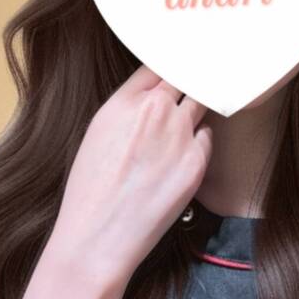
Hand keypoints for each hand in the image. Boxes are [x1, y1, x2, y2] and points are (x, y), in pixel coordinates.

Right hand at [45, 64, 212, 292]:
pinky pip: (207, 137)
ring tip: (177, 131)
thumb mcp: (99, 133)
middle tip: (193, 83)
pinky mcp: (198, 162)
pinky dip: (199, 142)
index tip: (176, 67)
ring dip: (194, 110)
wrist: (99, 236)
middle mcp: (155, 111)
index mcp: (124, 101)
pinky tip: (179, 159)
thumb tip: (155, 93)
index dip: (169, 64)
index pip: (159, 62)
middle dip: (189, 80)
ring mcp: (180, 135)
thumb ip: (129, 108)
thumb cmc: (91, 190)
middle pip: (186, 77)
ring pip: (201, 104)